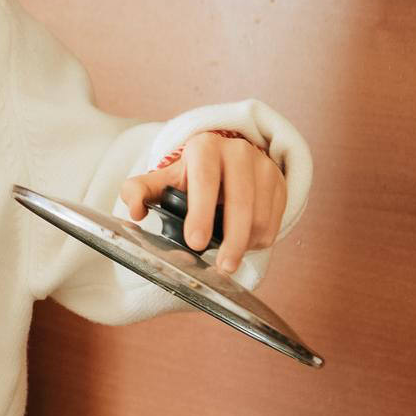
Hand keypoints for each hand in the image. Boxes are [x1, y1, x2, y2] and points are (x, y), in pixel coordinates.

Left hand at [119, 130, 287, 274]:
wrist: (227, 162)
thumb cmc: (190, 176)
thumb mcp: (163, 179)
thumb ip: (138, 191)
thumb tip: (134, 212)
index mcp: (205, 148)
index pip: (205, 179)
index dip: (201, 212)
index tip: (195, 242)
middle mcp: (238, 152)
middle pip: (240, 200)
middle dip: (232, 239)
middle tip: (222, 268)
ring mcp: (263, 167)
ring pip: (260, 215)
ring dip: (245, 244)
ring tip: (229, 257)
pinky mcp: (280, 184)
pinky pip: (274, 221)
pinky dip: (259, 241)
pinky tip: (243, 243)